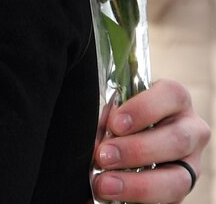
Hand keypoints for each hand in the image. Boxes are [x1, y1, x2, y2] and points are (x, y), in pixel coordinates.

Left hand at [91, 79, 209, 202]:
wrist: (128, 142)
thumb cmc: (120, 120)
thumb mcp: (116, 112)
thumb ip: (110, 120)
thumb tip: (96, 139)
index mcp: (174, 101)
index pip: (171, 95)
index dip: (144, 108)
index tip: (115, 123)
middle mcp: (191, 131)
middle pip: (176, 140)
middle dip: (136, 150)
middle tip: (104, 156)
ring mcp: (191, 164)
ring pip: (178, 179)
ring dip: (138, 185)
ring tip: (104, 185)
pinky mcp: (182, 192)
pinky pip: (169, 202)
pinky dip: (139, 202)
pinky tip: (114, 199)